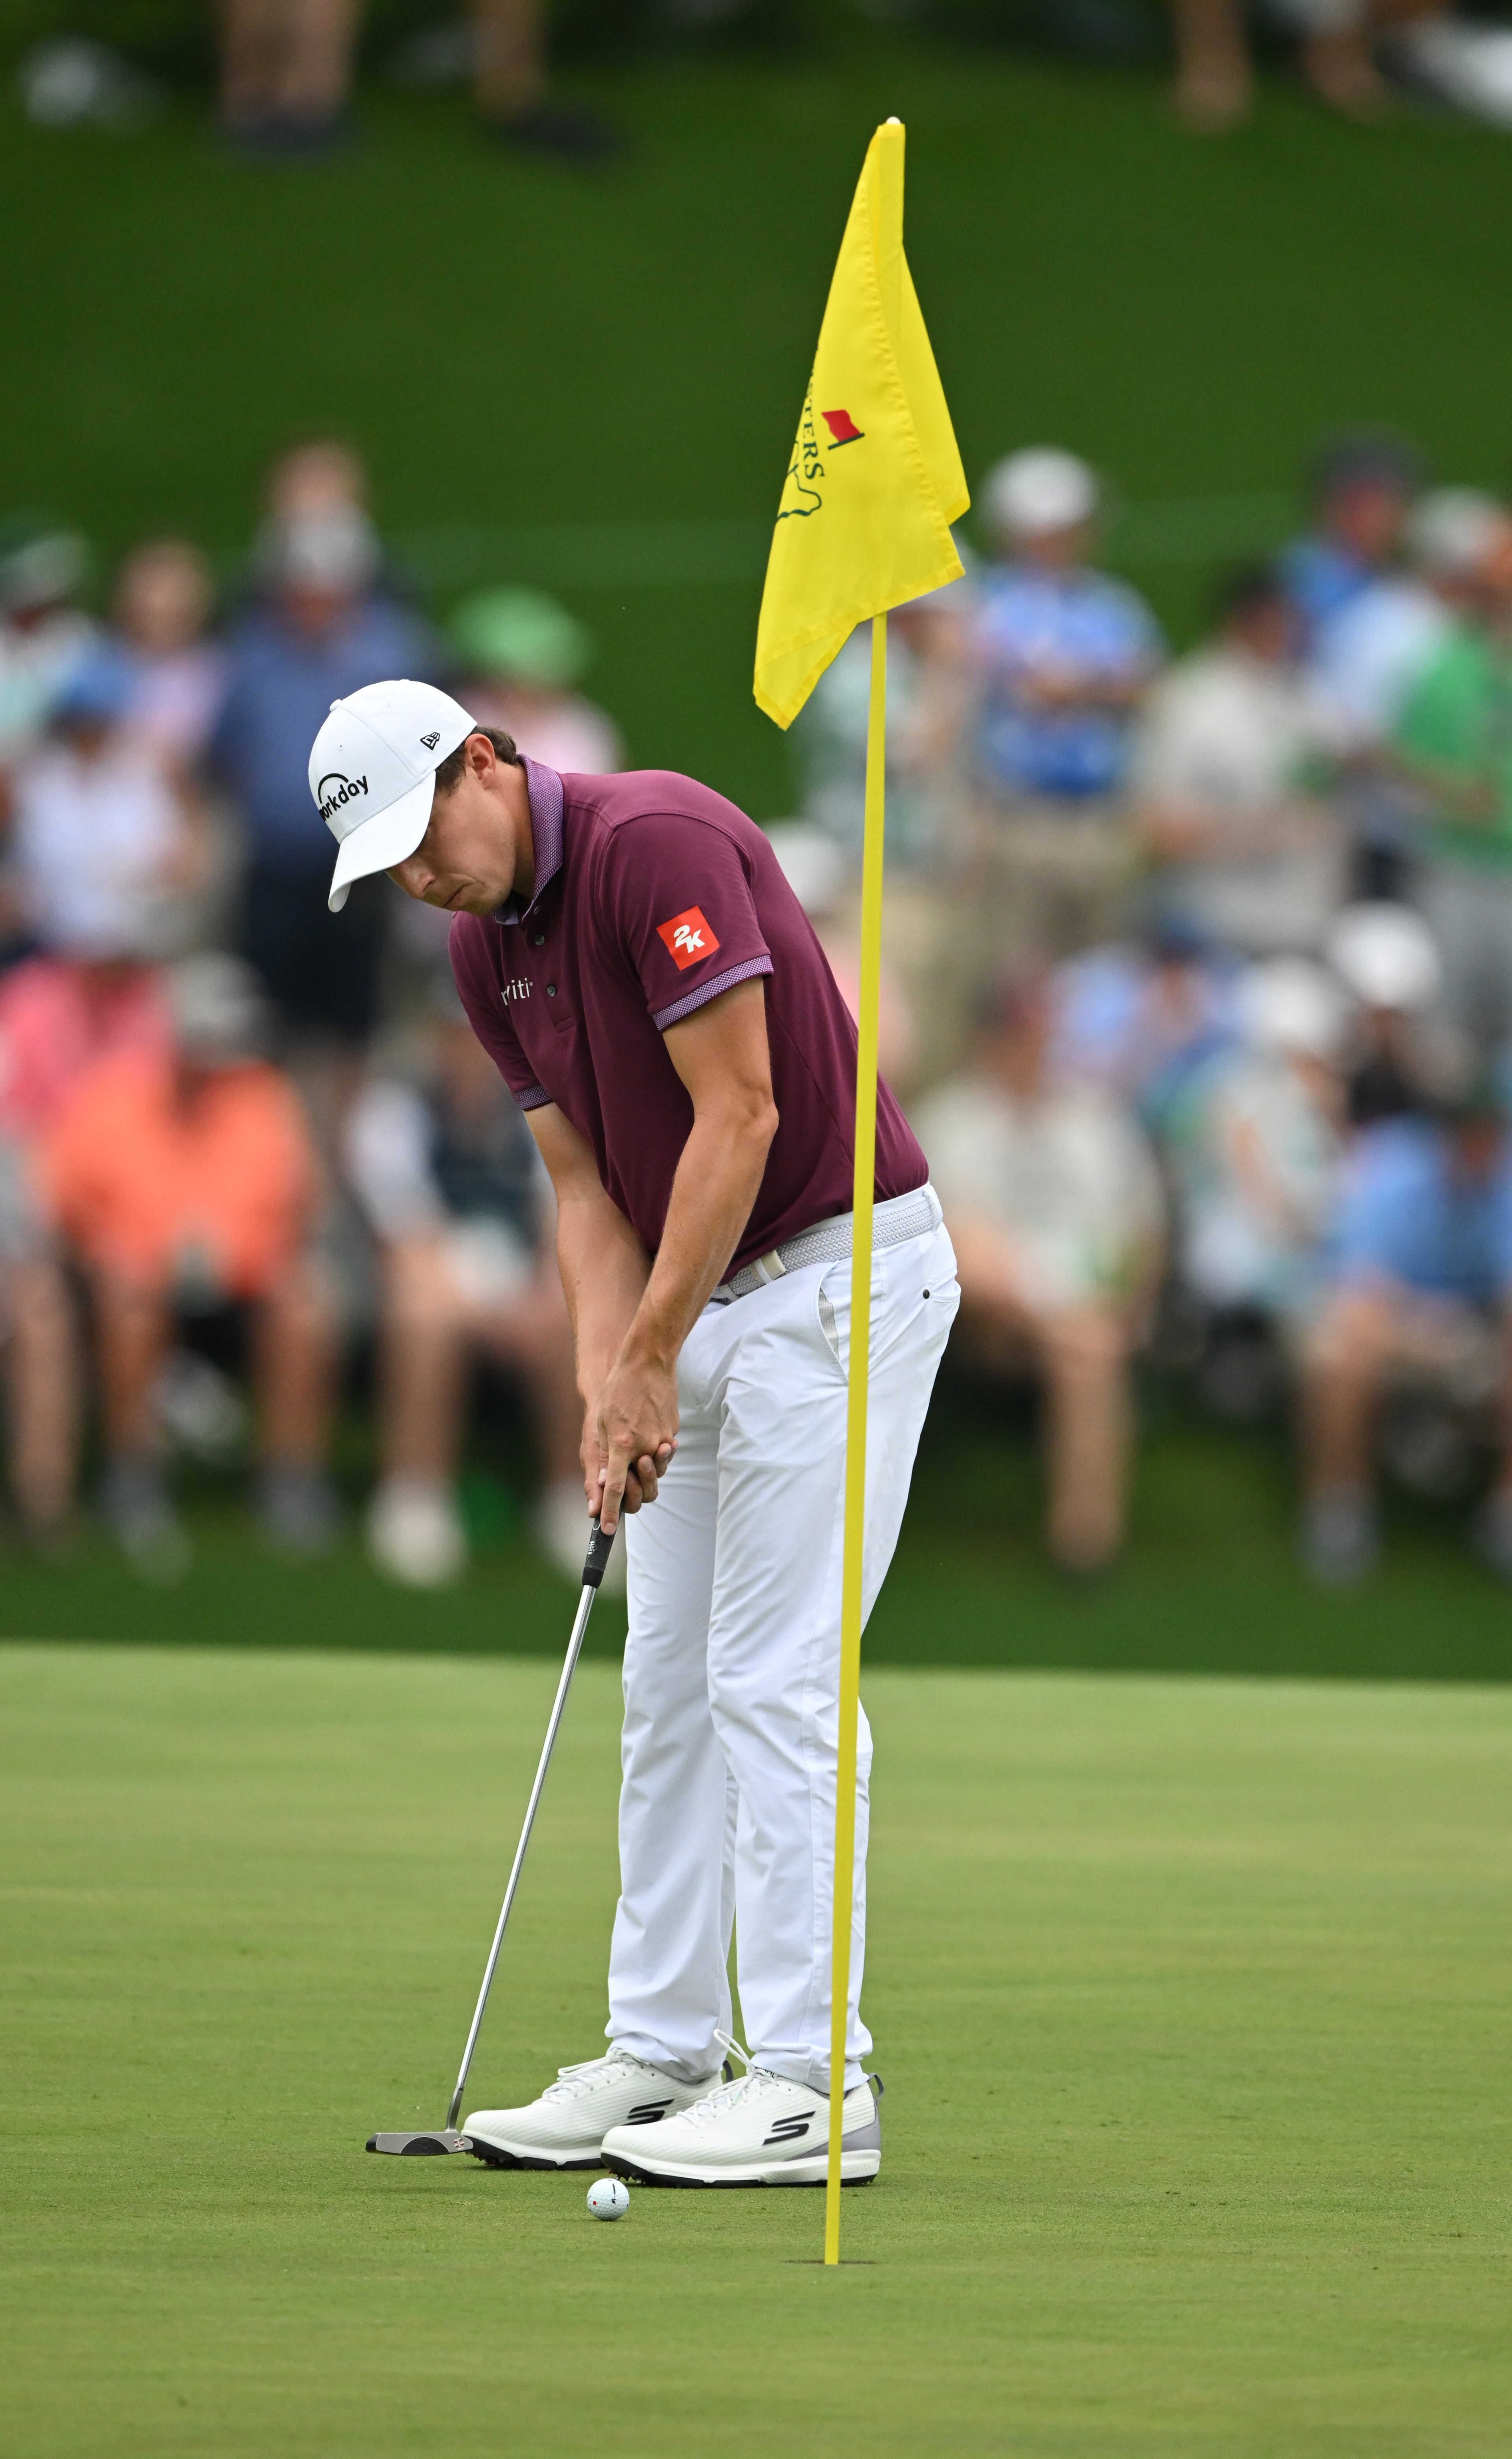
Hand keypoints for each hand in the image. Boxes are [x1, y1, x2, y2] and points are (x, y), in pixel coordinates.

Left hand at [586, 1347, 678, 1534]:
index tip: (608, 1530)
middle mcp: (644, 1448)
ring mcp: (662, 1441)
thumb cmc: (619, 1390)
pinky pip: (663, 1453)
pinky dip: (655, 1452)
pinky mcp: (672, 1433)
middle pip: (643, 1489)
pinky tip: (646, 1433)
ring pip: (656, 1473)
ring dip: (645, 1472)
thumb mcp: (602, 1422)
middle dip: (634, 1494)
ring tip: (637, 1456)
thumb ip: (603, 1456)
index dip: (611, 1513)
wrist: (648, 1363)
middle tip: (625, 1486)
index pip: (615, 1489)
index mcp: (621, 1446)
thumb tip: (602, 1486)